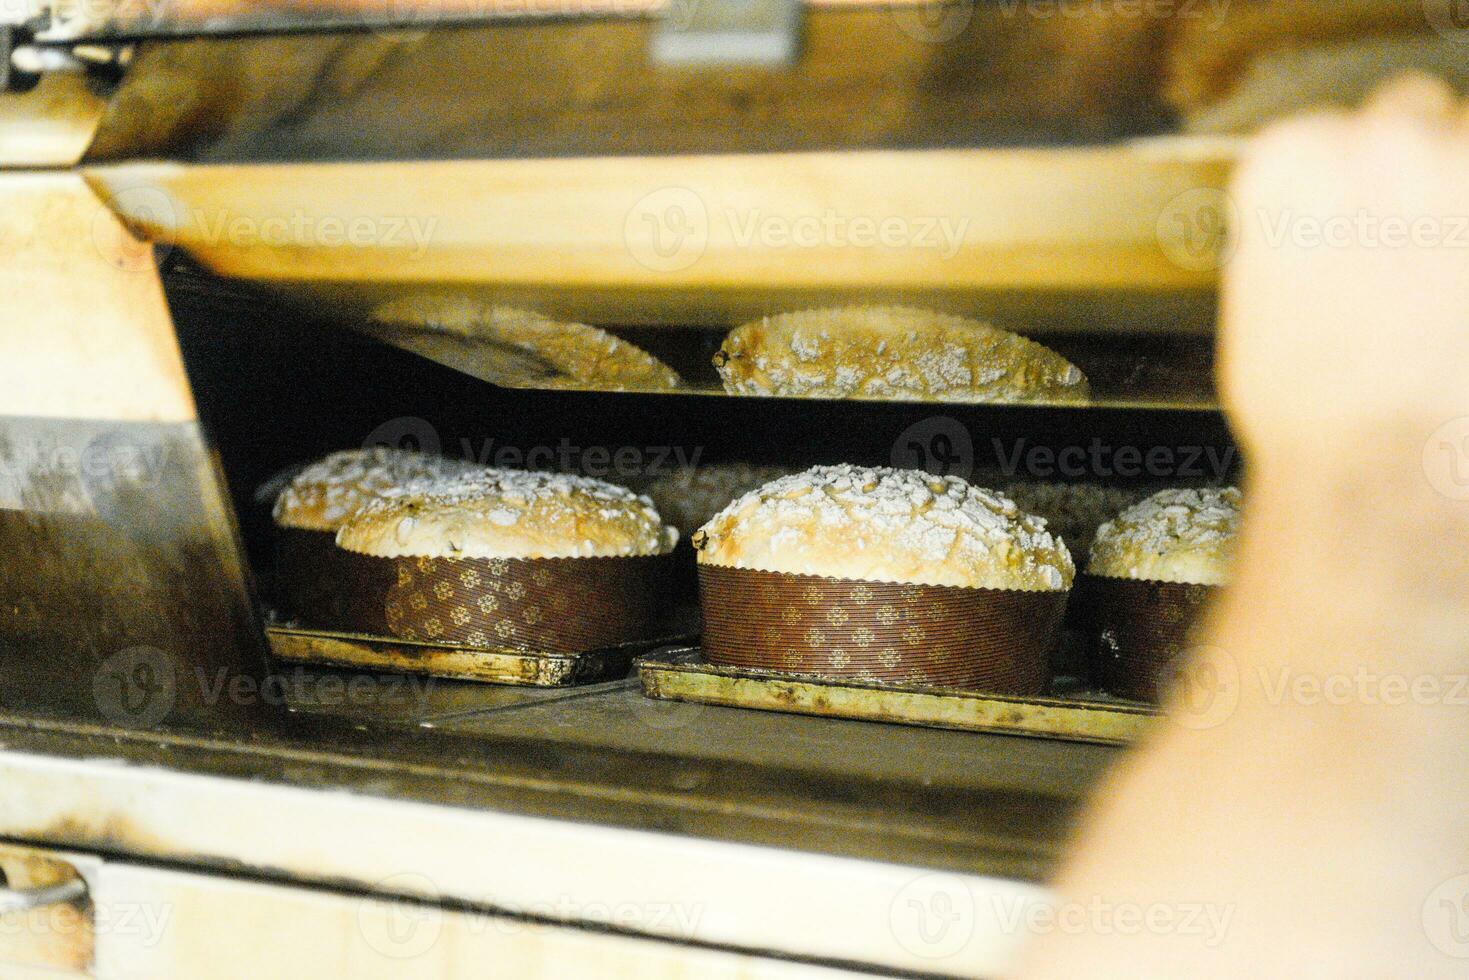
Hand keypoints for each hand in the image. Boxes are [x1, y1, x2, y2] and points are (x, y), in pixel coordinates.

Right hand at [1220, 75, 1468, 469]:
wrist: (1382, 463)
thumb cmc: (1310, 407)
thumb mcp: (1259, 305)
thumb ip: (1289, 237)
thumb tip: (1317, 225)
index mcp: (1290, 166)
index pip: (1314, 133)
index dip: (1333, 180)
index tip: (1345, 219)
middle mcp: (1376, 144)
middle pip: (1405, 113)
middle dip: (1407, 164)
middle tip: (1408, 241)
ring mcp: (1460, 168)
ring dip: (1459, 186)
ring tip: (1447, 263)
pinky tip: (1462, 293)